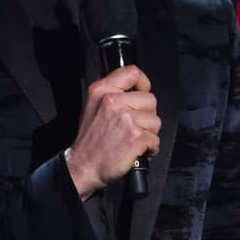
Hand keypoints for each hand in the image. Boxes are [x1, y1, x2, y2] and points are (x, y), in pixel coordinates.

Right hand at [64, 64, 160, 197]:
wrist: (83, 167)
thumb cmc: (90, 143)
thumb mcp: (92, 108)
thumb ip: (112, 94)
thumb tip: (136, 91)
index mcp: (102, 91)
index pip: (132, 72)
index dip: (143, 84)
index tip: (142, 93)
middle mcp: (113, 102)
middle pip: (150, 100)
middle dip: (147, 116)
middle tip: (134, 127)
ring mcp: (125, 119)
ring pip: (155, 121)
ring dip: (149, 134)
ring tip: (133, 140)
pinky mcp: (135, 136)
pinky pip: (155, 140)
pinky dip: (150, 149)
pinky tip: (136, 151)